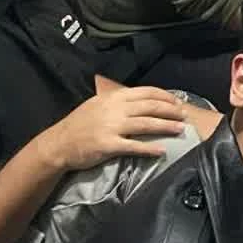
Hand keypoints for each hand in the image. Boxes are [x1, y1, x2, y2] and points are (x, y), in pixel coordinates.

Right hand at [43, 87, 188, 171]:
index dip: (165, 96)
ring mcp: (112, 127)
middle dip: (171, 111)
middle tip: (184, 116)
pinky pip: (134, 146)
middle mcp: (115, 109)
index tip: (177, 102)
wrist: (58, 144)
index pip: (146, 92)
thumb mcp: (98, 104)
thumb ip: (118, 101)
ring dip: (166, 127)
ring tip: (180, 130)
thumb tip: (141, 100)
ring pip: (146, 124)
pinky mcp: (109, 145)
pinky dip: (150, 148)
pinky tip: (161, 150)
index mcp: (114, 97)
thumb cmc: (79, 124)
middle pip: (151, 107)